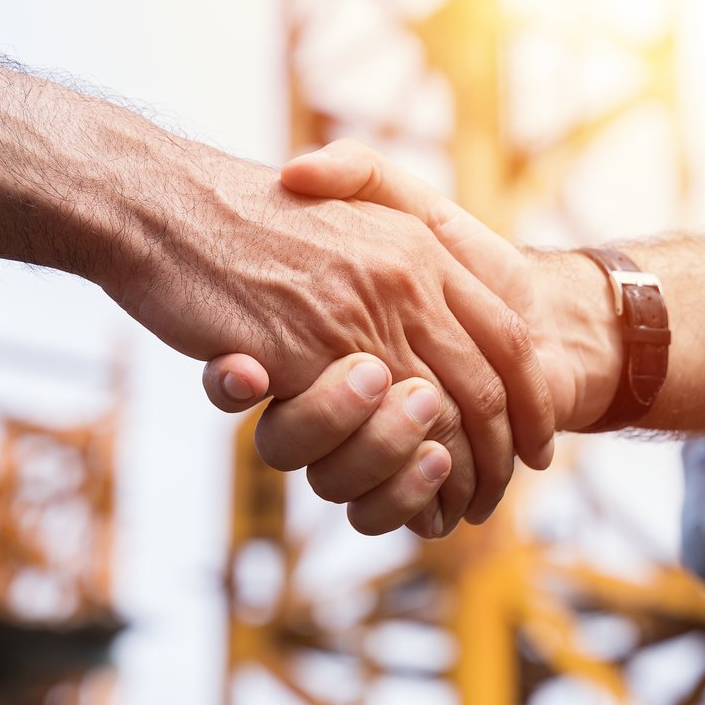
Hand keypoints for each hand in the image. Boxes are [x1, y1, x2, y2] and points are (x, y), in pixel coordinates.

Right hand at [94, 146, 553, 529]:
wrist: (167, 201)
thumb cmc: (246, 210)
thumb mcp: (346, 200)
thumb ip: (397, 238)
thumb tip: (436, 300)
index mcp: (420, 244)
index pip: (507, 333)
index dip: (530, 397)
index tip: (537, 443)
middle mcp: (403, 279)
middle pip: (483, 383)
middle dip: (501, 452)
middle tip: (497, 495)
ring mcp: (355, 318)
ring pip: (432, 417)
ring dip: (446, 473)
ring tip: (454, 504)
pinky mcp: (303, 356)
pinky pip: (365, 430)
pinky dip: (392, 475)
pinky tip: (399, 494)